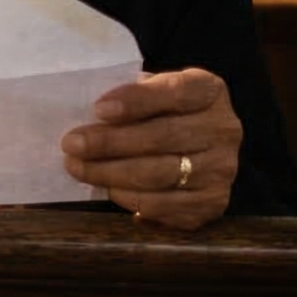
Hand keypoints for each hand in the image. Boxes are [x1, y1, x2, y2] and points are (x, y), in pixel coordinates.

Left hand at [61, 68, 242, 230]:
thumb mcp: (156, 91)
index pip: (175, 92)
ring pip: (160, 174)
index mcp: (209, 91)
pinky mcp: (213, 203)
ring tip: (78, 167)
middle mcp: (224, 130)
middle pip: (163, 137)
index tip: (98, 109)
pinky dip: (131, 198)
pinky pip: (165, 205)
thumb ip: (133, 95)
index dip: (136, 101)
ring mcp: (222, 169)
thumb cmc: (167, 113)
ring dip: (111, 173)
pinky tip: (108, 189)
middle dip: (110, 142)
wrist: (203, 147)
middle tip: (72, 144)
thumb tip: (91, 113)